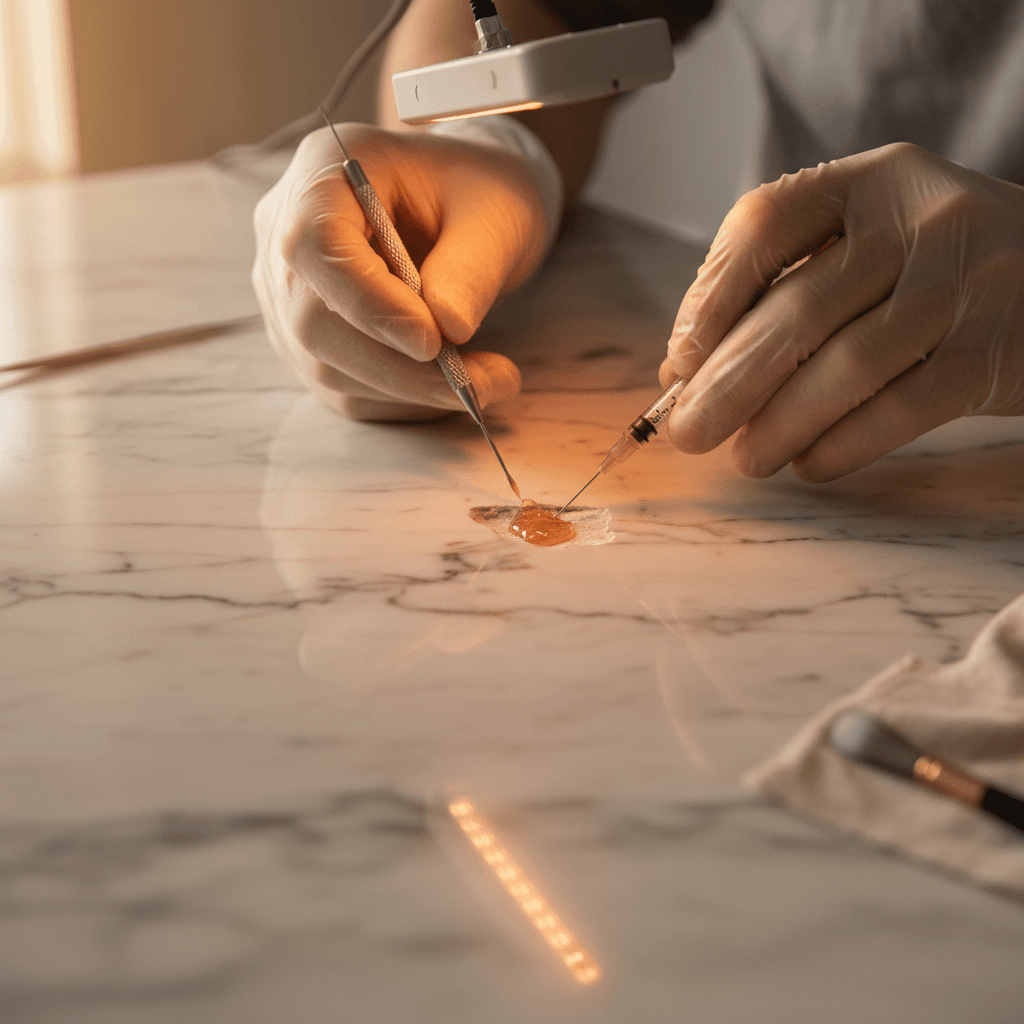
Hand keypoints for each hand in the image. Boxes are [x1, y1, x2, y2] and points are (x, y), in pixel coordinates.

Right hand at [253, 123, 549, 420]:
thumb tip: (448, 330)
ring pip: (327, 367)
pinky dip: (404, 402)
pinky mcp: (306, 340)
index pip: (316, 245)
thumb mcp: (497, 213)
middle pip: (314, 322)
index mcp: (326, 169)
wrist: (466, 205)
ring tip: (489, 381)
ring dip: (411, 391)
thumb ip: (472, 267)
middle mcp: (285, 229)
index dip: (370, 304)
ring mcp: (288, 290)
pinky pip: (343, 388)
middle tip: (483, 384)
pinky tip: (453, 387)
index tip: (435, 342)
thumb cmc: (478, 192)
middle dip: (401, 368)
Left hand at [659, 143, 1023, 480]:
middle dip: (729, 383)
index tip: (681, 361)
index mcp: (871, 182)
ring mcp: (968, 282)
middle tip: (689, 433)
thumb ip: (785, 291)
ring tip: (746, 459)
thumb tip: (685, 370)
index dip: (711, 297)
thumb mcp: (870, 250)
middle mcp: (921, 219)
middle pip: (799, 307)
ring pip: (846, 365)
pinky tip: (810, 464)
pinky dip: (843, 444)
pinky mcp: (995, 351)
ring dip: (780, 425)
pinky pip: (900, 409)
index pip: (765, 223)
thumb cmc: (939, 273)